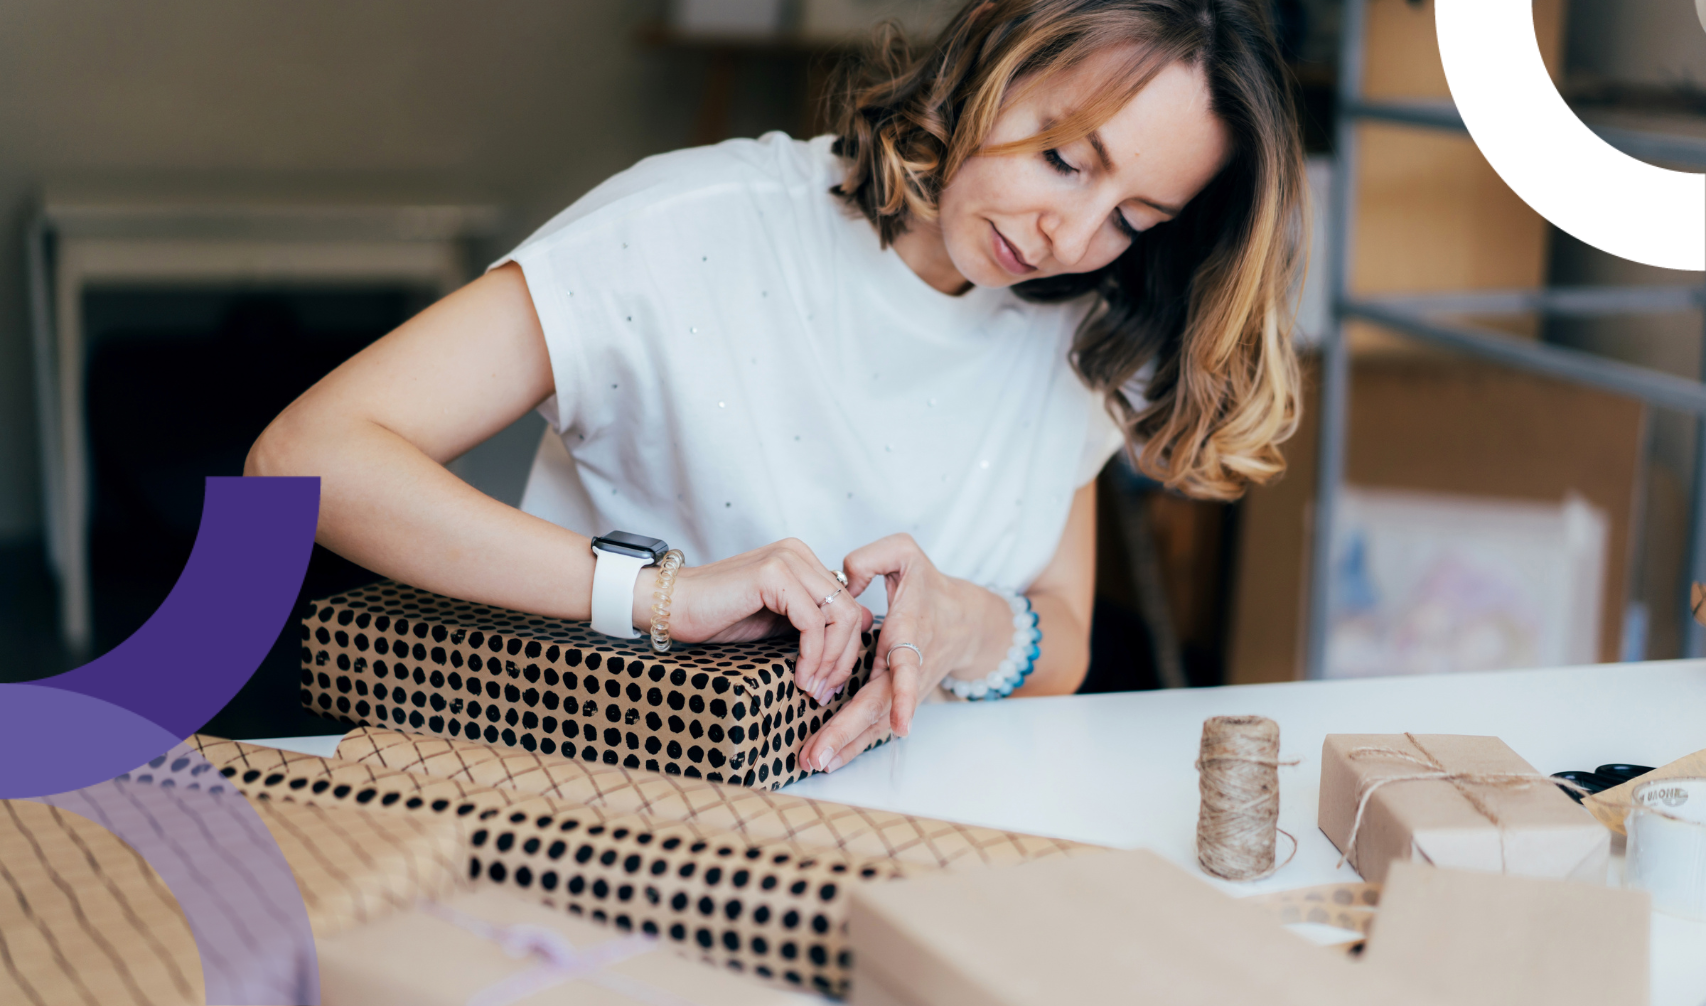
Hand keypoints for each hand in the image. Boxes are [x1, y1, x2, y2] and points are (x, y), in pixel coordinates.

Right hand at [634, 538, 871, 699]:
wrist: (669, 606)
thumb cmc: (716, 616)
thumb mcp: (776, 622)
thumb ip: (814, 622)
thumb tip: (863, 627)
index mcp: (802, 561)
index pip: (847, 606)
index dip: (846, 649)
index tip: (831, 683)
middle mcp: (798, 554)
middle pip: (849, 612)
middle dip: (843, 659)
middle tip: (825, 692)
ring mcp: (786, 560)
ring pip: (838, 616)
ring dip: (830, 661)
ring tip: (813, 688)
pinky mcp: (772, 574)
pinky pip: (812, 621)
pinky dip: (813, 655)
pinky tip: (800, 676)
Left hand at [798, 533, 1012, 772]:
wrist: (967, 620)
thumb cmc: (930, 585)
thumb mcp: (904, 553)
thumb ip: (869, 558)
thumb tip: (841, 584)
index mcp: (909, 631)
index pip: (908, 666)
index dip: (904, 695)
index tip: (901, 727)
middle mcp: (908, 665)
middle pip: (881, 706)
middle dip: (847, 731)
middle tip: (816, 756)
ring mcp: (905, 687)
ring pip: (877, 722)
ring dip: (846, 745)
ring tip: (814, 765)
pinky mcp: (900, 698)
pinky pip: (876, 724)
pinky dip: (853, 743)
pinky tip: (828, 760)